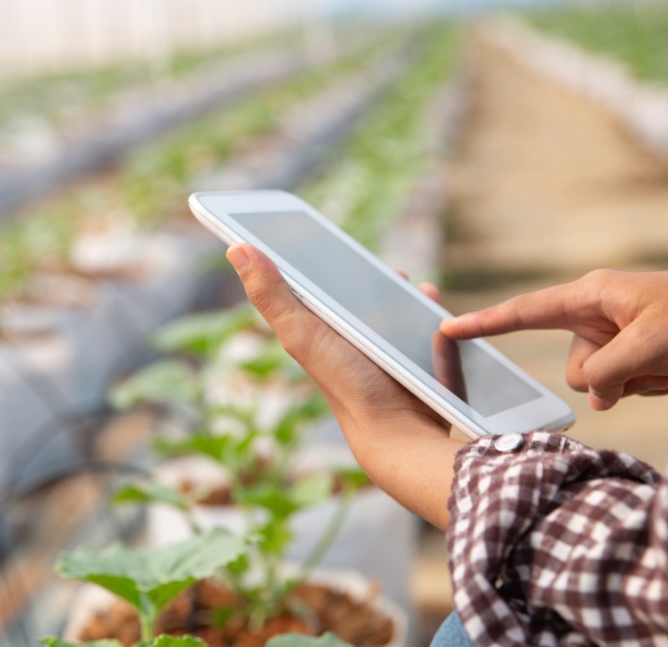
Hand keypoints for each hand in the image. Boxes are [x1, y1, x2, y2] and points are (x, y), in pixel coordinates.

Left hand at [227, 243, 461, 528]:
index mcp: (317, 331)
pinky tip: (431, 300)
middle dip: (371, 277)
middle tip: (383, 267)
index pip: (312, 288)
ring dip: (403, 292)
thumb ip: (272, 295)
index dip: (314, 262)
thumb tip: (235, 248)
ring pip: (394, 311)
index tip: (320, 236)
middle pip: (357, 297)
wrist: (395, 431)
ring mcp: (383, 354)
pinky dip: (429, 312)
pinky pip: (424, 329)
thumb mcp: (302, 333)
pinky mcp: (416, 362)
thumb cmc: (344, 383)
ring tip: (408, 282)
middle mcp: (347, 342)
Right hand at [440, 269, 667, 410]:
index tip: (448, 328)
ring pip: (601, 382)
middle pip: (576, 366)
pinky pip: (624, 385)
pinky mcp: (635, 351)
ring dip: (635, 384)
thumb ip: (606, 374)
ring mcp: (618, 334)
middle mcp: (599, 313)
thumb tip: (596, 396)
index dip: (484, 323)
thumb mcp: (648, 347)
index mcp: (591, 295)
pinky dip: (649, 385)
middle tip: (650, 363)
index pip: (524, 312)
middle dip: (609, 377)